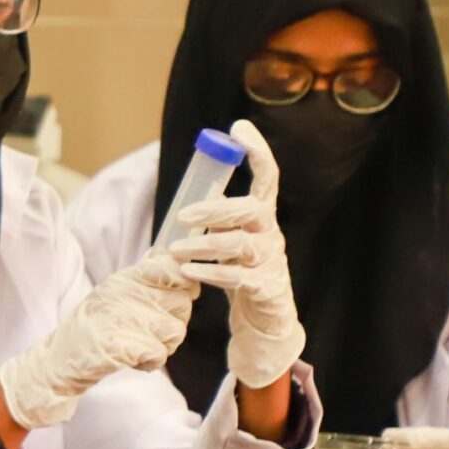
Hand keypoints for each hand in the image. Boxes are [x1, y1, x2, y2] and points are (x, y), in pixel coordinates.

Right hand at [0, 253, 195, 430]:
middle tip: (149, 330)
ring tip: (138, 345)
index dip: (185, 284)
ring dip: (163, 344)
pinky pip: (161, 354)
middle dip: (174, 321)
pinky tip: (130, 358)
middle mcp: (125, 294)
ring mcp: (124, 319)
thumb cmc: (90, 327)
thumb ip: (142, 276)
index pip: (173, 268)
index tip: (175, 297)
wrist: (59, 360)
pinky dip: (149, 362)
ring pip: (176, 331)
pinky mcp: (123, 345)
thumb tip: (168, 254)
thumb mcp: (112, 292)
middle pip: (183, 304)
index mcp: (124, 278)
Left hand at [167, 118, 303, 388]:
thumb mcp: (229, 240)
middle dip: (216, 209)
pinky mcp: (267, 289)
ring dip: (205, 246)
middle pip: (252, 210)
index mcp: (261, 217)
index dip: (257, 151)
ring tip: (176, 250)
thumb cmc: (240, 273)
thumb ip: (217, 220)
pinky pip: (240, 278)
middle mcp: (270, 234)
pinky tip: (188, 273)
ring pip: (242, 245)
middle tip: (182, 216)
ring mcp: (272, 262)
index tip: (238, 127)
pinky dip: (212, 274)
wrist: (264, 321)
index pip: (267, 177)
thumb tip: (184, 198)